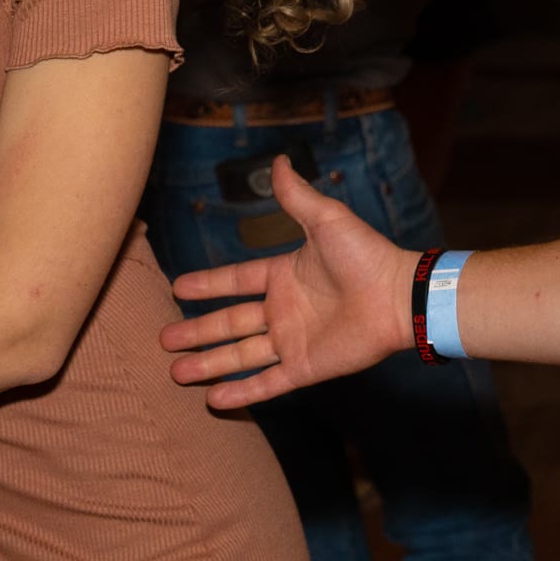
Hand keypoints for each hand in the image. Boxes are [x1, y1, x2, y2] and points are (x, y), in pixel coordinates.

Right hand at [159, 156, 414, 408]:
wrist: (396, 297)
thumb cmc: (367, 256)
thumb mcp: (326, 220)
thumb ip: (296, 197)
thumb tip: (278, 161)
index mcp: (284, 276)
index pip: (235, 281)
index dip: (207, 284)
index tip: (177, 287)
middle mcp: (283, 310)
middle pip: (229, 323)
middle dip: (196, 331)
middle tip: (163, 338)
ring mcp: (293, 341)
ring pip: (240, 356)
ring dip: (208, 363)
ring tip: (175, 372)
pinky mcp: (306, 367)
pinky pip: (268, 383)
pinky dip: (242, 393)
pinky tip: (213, 400)